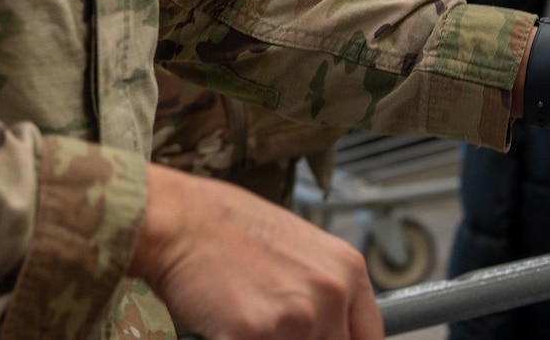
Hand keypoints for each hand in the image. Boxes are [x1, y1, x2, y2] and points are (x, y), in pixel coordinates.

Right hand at [133, 163, 381, 339]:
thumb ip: (323, 290)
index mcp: (346, 269)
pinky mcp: (256, 334)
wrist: (180, 220)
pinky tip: (227, 325)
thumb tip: (331, 329)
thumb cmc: (230, 228)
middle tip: (272, 326)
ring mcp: (297, 316)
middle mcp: (330, 292)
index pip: (369, 337)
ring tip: (247, 319)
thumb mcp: (299, 250)